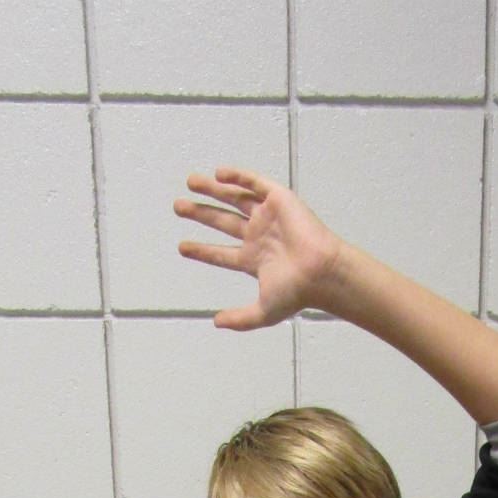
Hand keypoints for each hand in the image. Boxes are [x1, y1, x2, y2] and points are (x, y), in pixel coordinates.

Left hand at [174, 166, 344, 330]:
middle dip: (200, 213)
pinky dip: (237, 177)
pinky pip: (254, 183)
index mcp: (254, 260)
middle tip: (178, 207)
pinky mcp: (278, 199)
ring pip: (235, 199)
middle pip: (223, 221)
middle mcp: (259, 236)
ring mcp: (268, 217)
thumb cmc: (295, 292)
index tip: (182, 247)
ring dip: (213, 190)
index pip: (222, 253)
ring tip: (190, 181)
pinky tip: (218, 174)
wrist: (319, 271)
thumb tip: (216, 323)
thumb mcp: (264, 311)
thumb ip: (240, 319)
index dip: (202, 251)